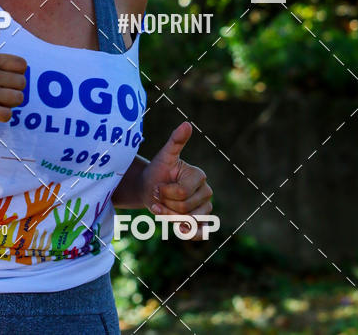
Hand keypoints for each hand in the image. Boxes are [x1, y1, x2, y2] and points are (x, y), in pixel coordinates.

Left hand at [141, 121, 212, 240]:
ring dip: (170, 218)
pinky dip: (189, 232)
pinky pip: (200, 233)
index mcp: (199, 176)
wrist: (151, 189)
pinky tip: (178, 227)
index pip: (182, 193)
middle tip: (158, 198)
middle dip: (166, 205)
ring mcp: (205, 208)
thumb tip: (187, 124)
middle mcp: (206, 192)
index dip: (165, 193)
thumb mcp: (164, 156)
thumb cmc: (157, 171)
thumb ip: (175, 141)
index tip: (157, 187)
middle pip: (185, 209)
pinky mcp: (201, 222)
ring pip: (189, 221)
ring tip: (161, 209)